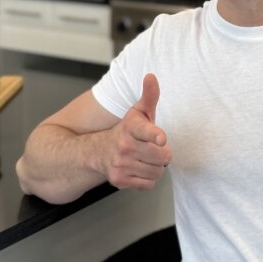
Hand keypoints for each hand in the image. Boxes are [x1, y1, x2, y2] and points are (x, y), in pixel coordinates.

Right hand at [103, 74, 171, 190]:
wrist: (99, 152)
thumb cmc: (127, 131)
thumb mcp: (138, 112)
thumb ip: (149, 95)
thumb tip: (151, 76)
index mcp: (131, 127)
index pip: (144, 130)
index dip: (154, 134)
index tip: (161, 138)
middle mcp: (124, 145)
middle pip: (162, 157)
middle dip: (163, 155)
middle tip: (154, 149)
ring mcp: (121, 164)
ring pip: (157, 172)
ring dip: (156, 167)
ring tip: (145, 159)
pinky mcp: (120, 180)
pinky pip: (148, 184)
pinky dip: (148, 179)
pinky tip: (139, 169)